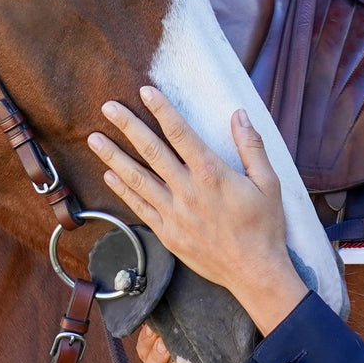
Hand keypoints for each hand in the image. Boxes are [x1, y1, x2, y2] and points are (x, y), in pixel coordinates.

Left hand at [88, 86, 308, 332]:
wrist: (254, 272)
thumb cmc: (265, 226)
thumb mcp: (269, 182)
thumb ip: (251, 146)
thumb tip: (239, 114)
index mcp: (212, 173)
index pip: (180, 133)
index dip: (162, 109)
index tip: (146, 91)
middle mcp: (187, 190)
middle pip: (151, 151)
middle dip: (128, 126)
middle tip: (108, 108)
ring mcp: (174, 213)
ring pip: (137, 178)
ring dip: (113, 156)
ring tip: (94, 139)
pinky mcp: (167, 233)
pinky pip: (139, 207)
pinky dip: (122, 190)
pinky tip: (109, 175)